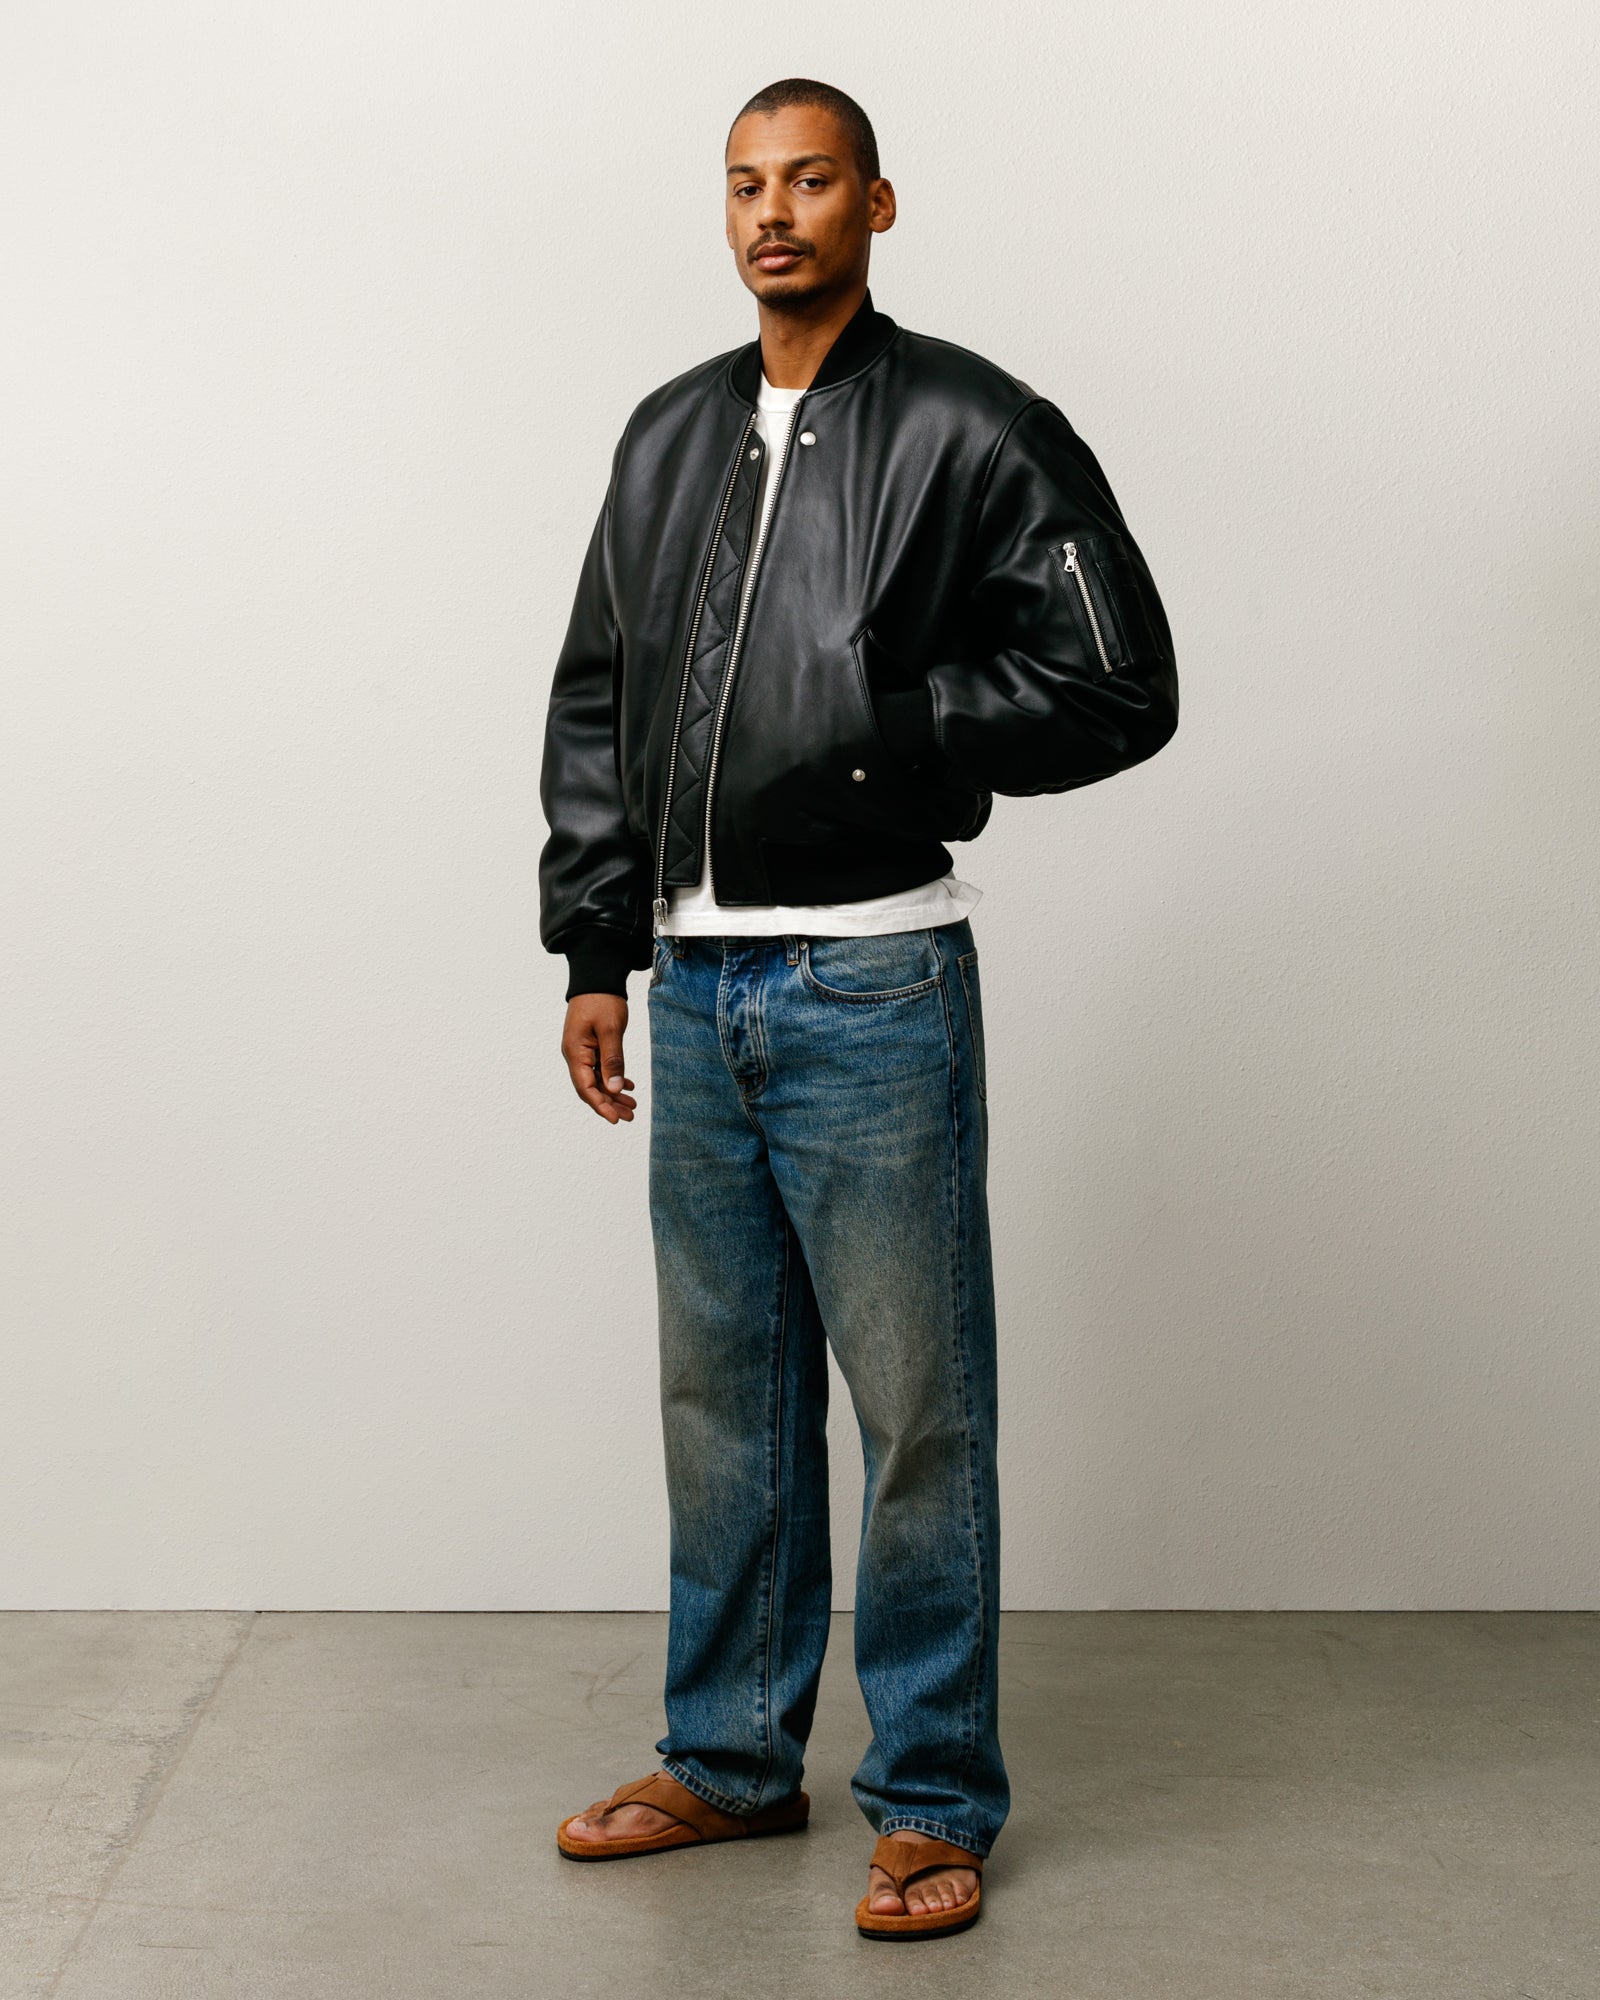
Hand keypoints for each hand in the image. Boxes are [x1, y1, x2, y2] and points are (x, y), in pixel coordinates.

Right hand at [562, 994, 636, 1122]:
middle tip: (630, 1116)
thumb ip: (612, 1060)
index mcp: (575, 1052)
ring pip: (596, 1079)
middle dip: (609, 1103)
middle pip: (590, 1087)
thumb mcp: (610, 1030)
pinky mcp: (589, 1045)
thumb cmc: (602, 1000)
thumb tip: (613, 1088)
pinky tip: (628, 1085)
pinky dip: (613, 1078)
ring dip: (613, 1092)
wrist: (596, 976)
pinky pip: (599, 1068)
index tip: (615, 1119)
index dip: (600, 1105)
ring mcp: (581, 1050)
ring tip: (631, 1105)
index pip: (585, 1087)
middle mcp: (575, 1054)